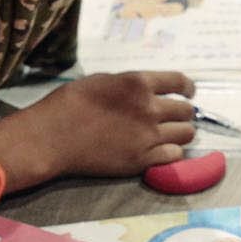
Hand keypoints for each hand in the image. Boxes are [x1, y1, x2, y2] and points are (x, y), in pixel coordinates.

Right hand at [0, 70, 195, 178]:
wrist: (52, 137)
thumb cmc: (69, 104)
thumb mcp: (102, 81)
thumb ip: (129, 85)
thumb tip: (144, 90)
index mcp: (139, 83)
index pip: (180, 81)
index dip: (188, 88)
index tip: (188, 92)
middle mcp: (149, 108)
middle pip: (186, 111)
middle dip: (183, 113)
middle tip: (174, 117)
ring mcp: (148, 136)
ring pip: (186, 134)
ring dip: (181, 133)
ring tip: (169, 135)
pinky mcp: (142, 160)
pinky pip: (174, 155)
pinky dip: (171, 152)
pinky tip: (160, 151)